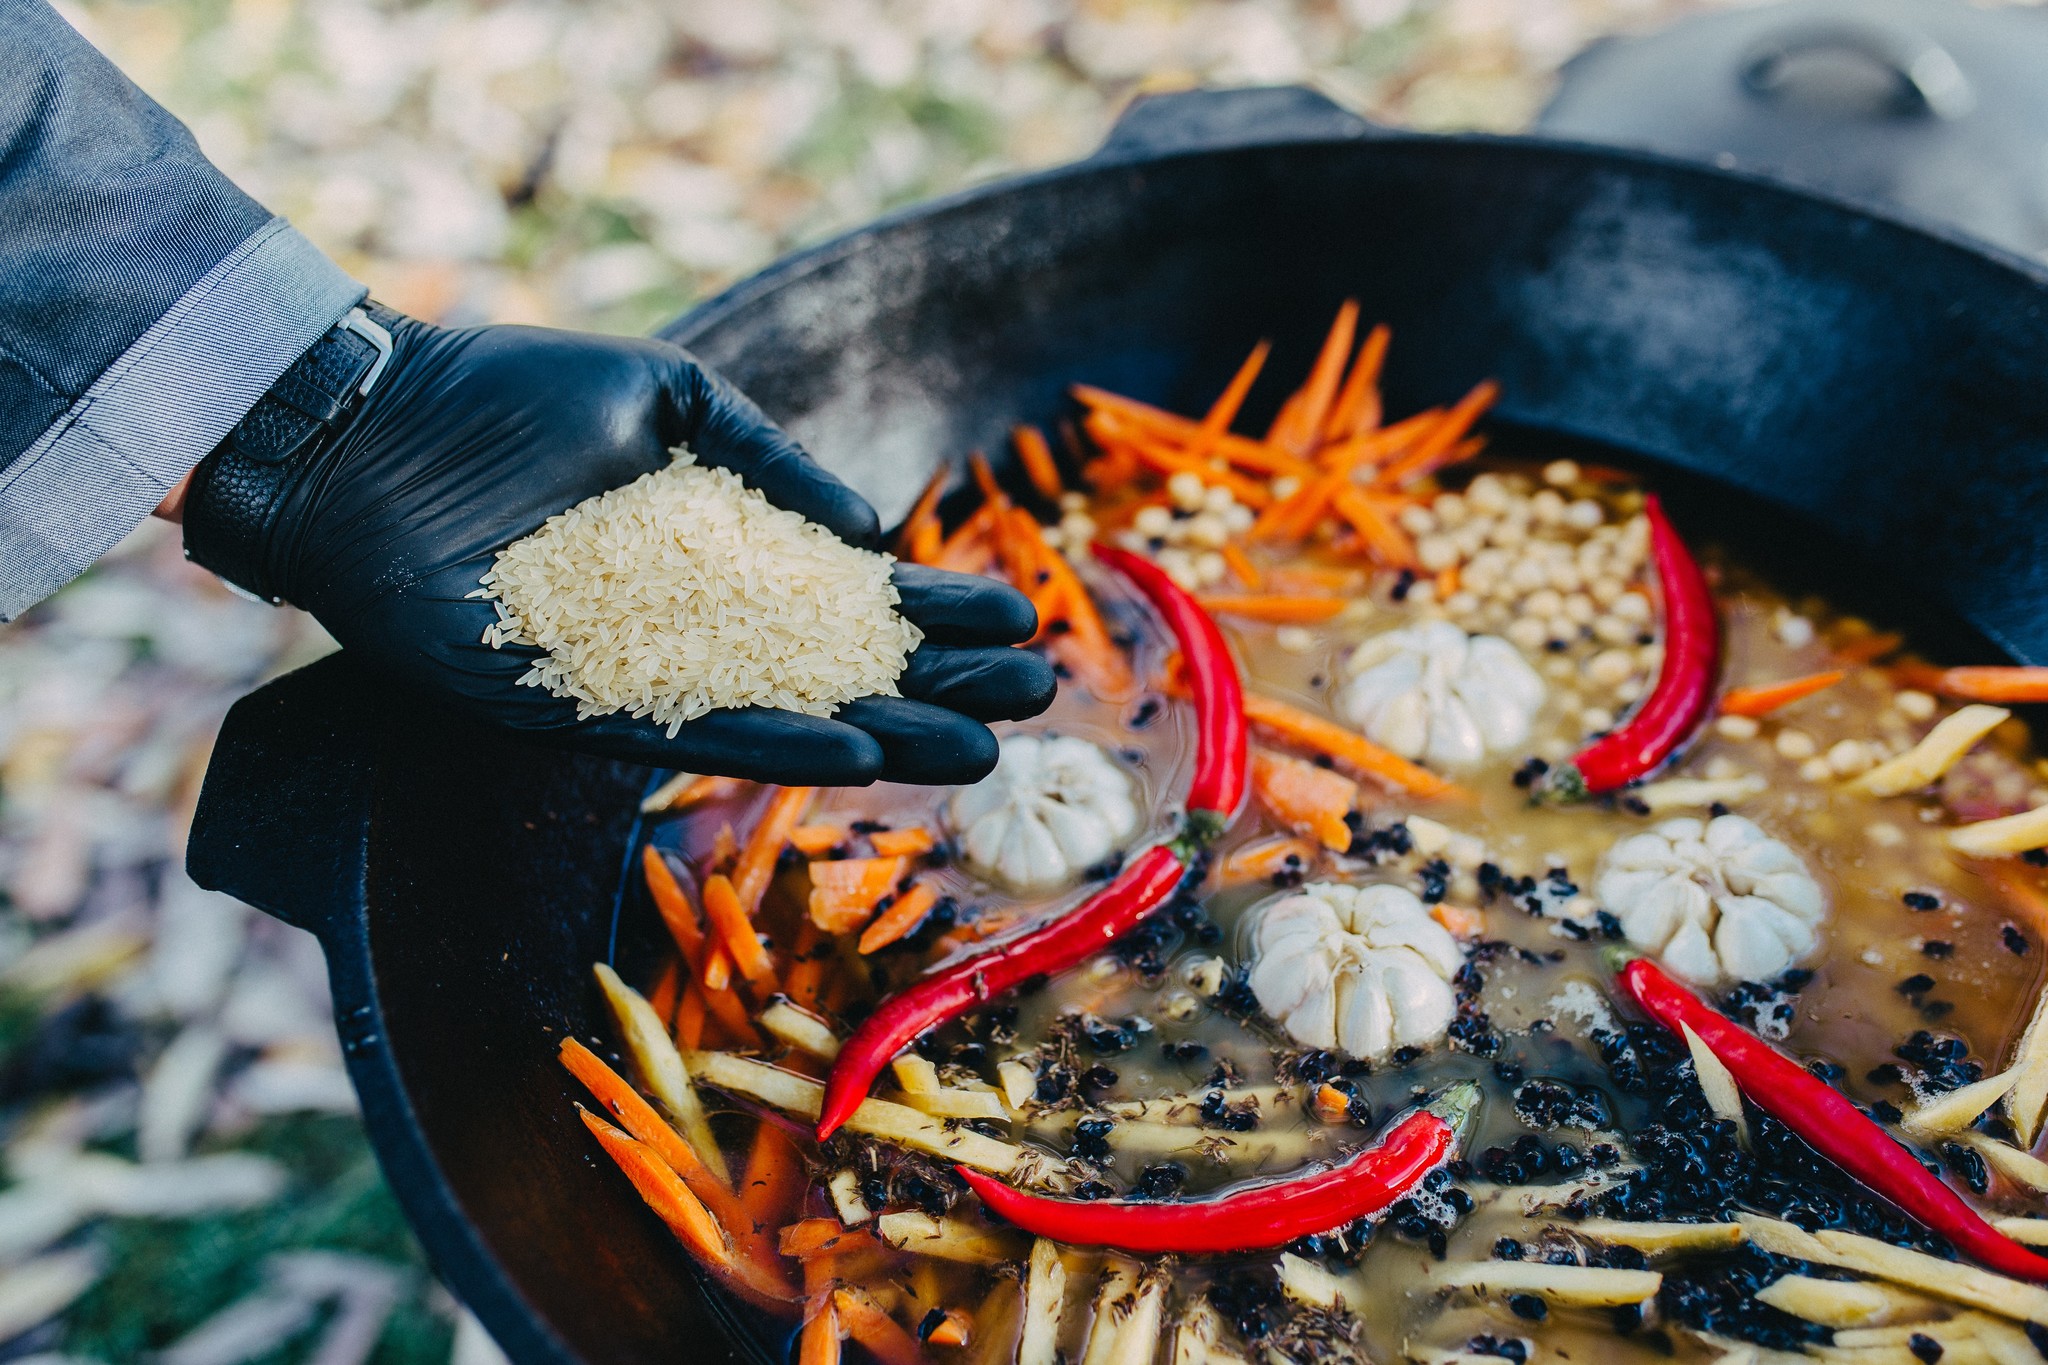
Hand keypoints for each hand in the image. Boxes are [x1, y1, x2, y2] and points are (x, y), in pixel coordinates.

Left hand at [180, 311, 1055, 784]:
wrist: (367, 425)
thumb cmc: (506, 395)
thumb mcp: (666, 399)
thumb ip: (765, 462)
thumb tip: (867, 529)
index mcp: (713, 554)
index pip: (843, 596)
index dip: (933, 613)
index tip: (1021, 621)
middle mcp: (685, 626)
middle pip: (833, 669)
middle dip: (934, 686)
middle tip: (1032, 702)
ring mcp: (631, 673)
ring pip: (778, 717)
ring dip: (880, 736)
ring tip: (976, 752)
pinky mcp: (563, 708)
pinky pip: (679, 736)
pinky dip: (764, 744)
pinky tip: (849, 751)